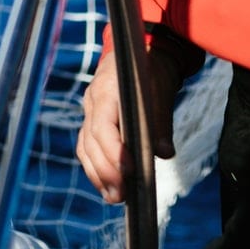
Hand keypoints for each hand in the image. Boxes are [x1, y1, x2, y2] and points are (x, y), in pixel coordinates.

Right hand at [78, 28, 201, 200]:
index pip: (102, 125)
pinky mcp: (92, 121)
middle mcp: (92, 101)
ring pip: (85, 147)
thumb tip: (164, 153)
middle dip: (105, 171)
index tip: (128, 171)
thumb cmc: (151, 71)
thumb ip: (160, 121)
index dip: (113, 150)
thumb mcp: (160, 91)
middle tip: (121, 196)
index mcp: (107, 89)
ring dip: (98, 175)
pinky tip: (107, 186)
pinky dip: (95, 168)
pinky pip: (87, 147)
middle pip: (90, 141)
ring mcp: (89, 111)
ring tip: (114, 198)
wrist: (138, 50)